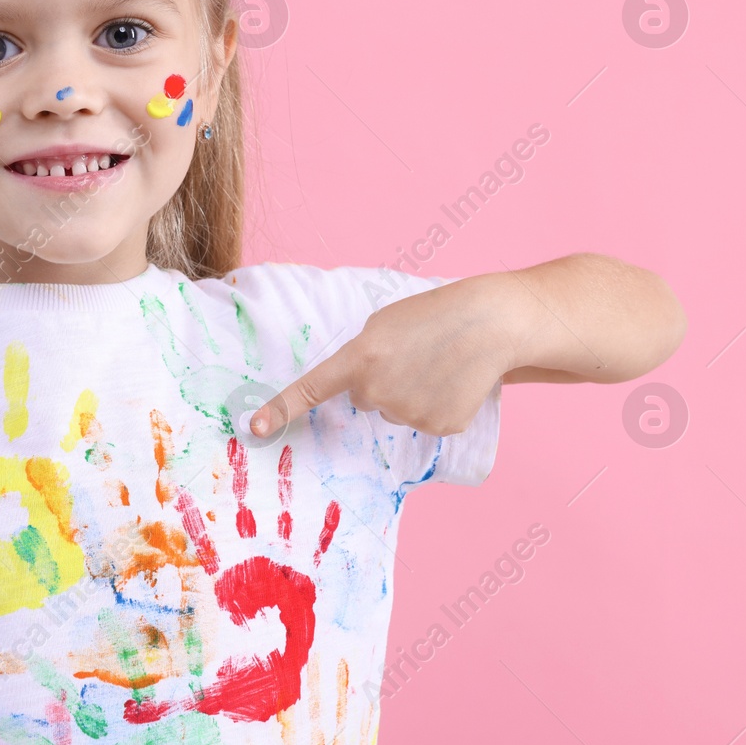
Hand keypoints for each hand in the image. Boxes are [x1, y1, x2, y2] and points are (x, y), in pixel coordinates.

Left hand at [251, 277, 512, 438]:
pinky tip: (453, 381)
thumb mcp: (382, 325)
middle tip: (412, 354)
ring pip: (394, 410)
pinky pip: (424, 421)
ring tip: (436, 363)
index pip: (311, 389)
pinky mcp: (439, 428)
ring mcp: (409, 413)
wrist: (490, 322)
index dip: (280, 410)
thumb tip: (357, 392)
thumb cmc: (432, 315)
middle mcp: (378, 391)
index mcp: (359, 359)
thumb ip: (359, 357)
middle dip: (381, 381)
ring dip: (409, 391)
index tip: (255, 429)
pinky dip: (436, 405)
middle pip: (364, 399)